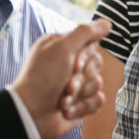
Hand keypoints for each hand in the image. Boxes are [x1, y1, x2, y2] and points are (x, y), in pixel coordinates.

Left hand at [9, 20, 109, 138]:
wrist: (31, 115)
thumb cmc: (42, 79)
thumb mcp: (62, 48)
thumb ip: (85, 32)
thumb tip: (107, 23)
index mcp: (62, 48)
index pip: (91, 44)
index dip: (86, 56)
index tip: (74, 64)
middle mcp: (69, 64)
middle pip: (96, 64)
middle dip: (82, 78)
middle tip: (66, 86)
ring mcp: (75, 84)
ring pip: (98, 84)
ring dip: (80, 95)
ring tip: (62, 101)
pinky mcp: (80, 103)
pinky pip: (97, 101)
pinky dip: (83, 107)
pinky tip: (68, 111)